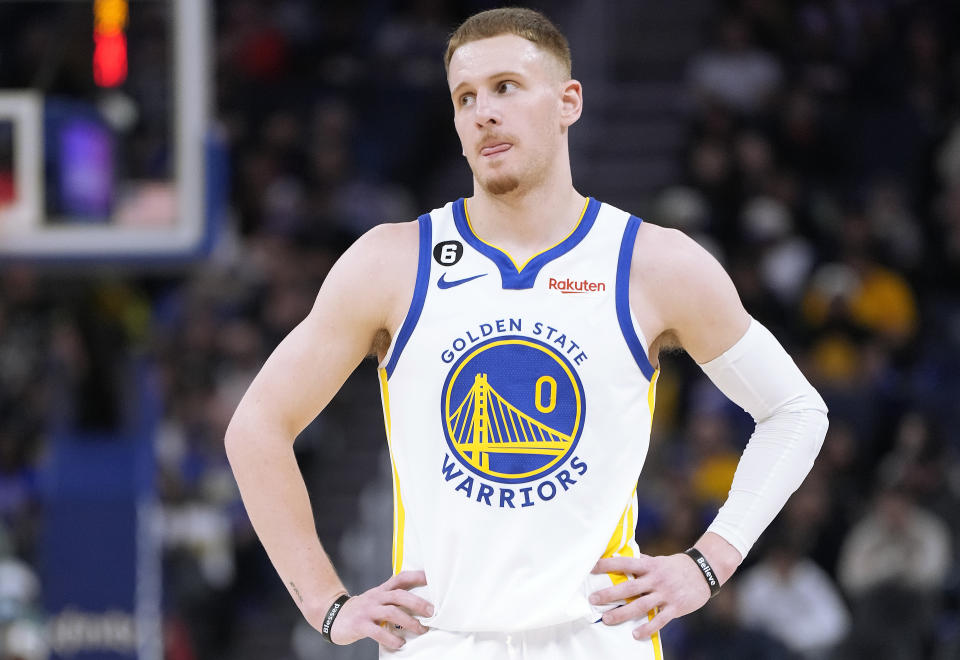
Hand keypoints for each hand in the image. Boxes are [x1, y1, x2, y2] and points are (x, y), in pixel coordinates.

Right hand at [320, 570, 433, 649]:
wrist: (332, 615)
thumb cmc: (361, 609)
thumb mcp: (376, 599)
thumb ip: (392, 598)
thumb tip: (419, 603)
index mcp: (381, 590)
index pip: (400, 578)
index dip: (416, 576)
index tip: (431, 579)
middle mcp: (375, 597)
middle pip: (399, 595)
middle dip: (417, 603)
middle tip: (431, 612)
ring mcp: (367, 610)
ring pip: (391, 612)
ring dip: (409, 621)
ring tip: (420, 629)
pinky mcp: (360, 625)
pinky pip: (378, 631)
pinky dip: (391, 638)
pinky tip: (400, 643)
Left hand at [590, 554, 710, 639]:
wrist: (706, 571)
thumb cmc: (677, 566)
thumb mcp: (659, 561)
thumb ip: (642, 562)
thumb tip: (623, 557)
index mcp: (650, 566)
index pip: (625, 563)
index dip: (608, 564)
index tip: (591, 567)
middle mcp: (656, 580)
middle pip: (629, 588)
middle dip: (609, 594)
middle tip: (592, 599)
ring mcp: (666, 594)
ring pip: (640, 606)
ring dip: (622, 613)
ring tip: (606, 619)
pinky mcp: (675, 607)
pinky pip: (660, 620)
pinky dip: (647, 628)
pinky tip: (635, 634)